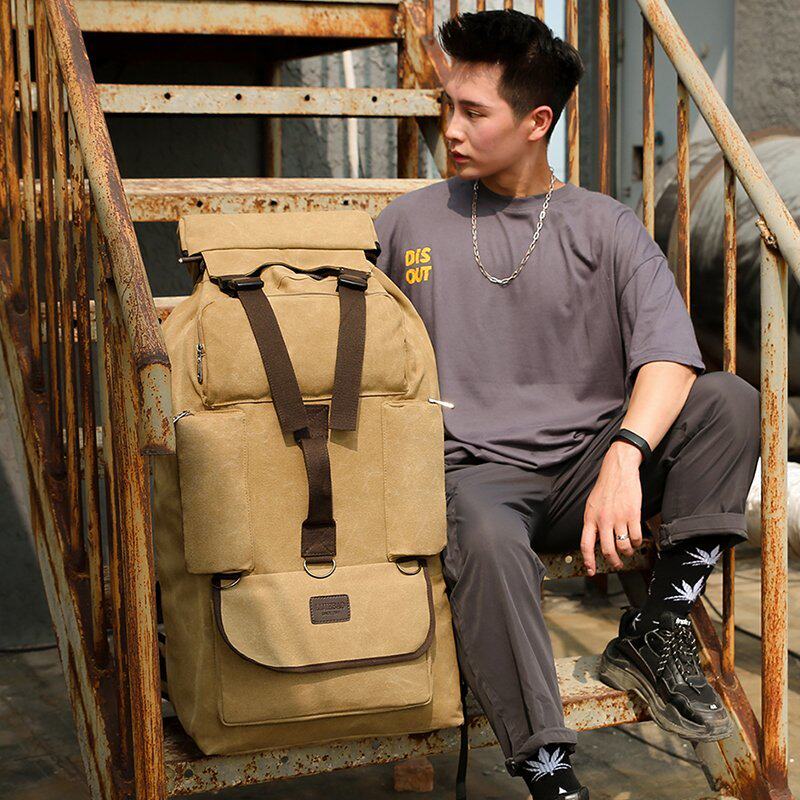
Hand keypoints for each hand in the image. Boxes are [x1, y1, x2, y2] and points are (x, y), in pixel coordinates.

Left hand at [580, 441, 643, 575]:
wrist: (618, 470)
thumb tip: (594, 541)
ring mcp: (618, 517)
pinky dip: (637, 543)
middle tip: (617, 564)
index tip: (591, 571)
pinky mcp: (632, 514)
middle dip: (613, 561)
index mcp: (590, 518)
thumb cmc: (605, 488)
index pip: (585, 544)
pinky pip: (635, 537)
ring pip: (623, 546)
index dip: (588, 560)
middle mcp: (602, 520)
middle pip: (606, 550)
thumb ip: (592, 523)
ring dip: (627, 552)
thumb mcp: (592, 505)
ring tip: (628, 550)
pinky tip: (636, 540)